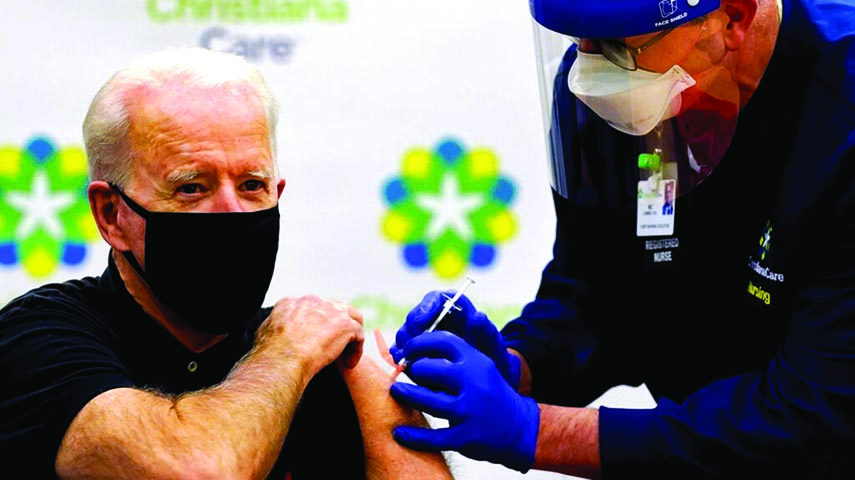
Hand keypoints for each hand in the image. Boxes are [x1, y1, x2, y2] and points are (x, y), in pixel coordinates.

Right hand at [261, 295, 363, 374]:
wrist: (283, 359)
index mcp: (292, 302)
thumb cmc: (270, 353)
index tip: (316, 340)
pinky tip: (349, 364)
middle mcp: (313, 301)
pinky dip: (356, 350)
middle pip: (333, 309)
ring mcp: (331, 310)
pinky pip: (358, 334)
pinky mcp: (345, 325)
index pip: (313, 308)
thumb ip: (273, 327)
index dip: (318, 324)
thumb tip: (273, 331)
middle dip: (336, 327)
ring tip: (345, 355)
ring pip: (351, 317)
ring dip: (350, 336)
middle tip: (334, 347)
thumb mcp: (264, 333)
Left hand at [390, 331, 538, 471]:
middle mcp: (473, 383)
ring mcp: (469, 411)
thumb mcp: (480, 367)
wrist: (519, 428)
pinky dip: (412, 436)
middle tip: (407, 374)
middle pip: (427, 369)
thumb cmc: (490, 393)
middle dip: (413, 370)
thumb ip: (453, 358)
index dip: (419, 343)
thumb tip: (414, 349)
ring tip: (397, 392)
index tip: (408, 350)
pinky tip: (400, 433)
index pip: (442, 341)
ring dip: (405, 395)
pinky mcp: (465, 437)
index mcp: (476, 362)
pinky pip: (431, 437)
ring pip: (425, 400)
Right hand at [391, 290, 520, 388]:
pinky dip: (400, 358)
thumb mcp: (494, 348)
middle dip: (411, 331)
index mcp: (456, 309)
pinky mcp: (415, 352)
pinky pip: (400, 351)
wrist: (486, 381)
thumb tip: (478, 316)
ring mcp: (424, 336)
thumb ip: (487, 333)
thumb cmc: (491, 359)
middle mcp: (437, 319)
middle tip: (412, 347)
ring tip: (412, 361)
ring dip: (405, 346)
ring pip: (405, 334)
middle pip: (415, 317)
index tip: (422, 323)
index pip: (436, 299)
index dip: (425, 308)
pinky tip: (407, 368)